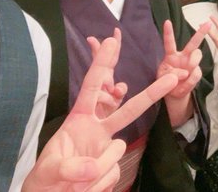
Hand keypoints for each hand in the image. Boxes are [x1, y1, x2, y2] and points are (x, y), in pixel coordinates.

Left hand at [23, 31, 177, 191]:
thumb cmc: (45, 180)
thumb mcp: (48, 172)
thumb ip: (69, 167)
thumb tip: (93, 167)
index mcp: (79, 119)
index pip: (91, 87)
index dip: (101, 64)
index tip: (111, 40)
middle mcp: (96, 129)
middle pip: (125, 107)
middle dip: (150, 93)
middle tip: (172, 75)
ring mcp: (106, 148)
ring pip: (117, 148)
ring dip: (96, 169)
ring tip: (74, 185)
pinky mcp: (112, 166)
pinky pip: (113, 172)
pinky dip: (98, 185)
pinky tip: (82, 189)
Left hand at [157, 20, 210, 125]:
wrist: (174, 94)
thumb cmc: (166, 82)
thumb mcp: (162, 79)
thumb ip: (170, 74)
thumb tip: (184, 72)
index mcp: (171, 55)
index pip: (169, 42)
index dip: (168, 32)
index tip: (167, 22)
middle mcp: (183, 56)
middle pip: (193, 43)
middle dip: (201, 32)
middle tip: (208, 23)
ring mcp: (191, 64)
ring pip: (197, 55)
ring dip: (193, 62)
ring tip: (186, 72)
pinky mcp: (196, 73)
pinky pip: (196, 73)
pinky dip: (190, 81)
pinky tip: (185, 84)